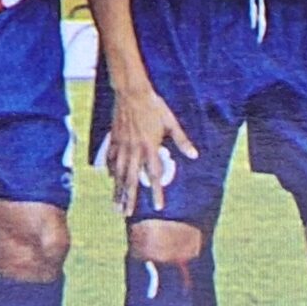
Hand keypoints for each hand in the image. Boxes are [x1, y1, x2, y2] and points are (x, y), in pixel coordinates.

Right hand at [105, 81, 196, 214]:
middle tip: (126, 214)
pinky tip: (111, 180)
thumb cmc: (154, 106)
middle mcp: (134, 150)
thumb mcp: (171, 122)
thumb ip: (182, 141)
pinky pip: (111, 160)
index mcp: (150, 147)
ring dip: (118, 191)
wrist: (131, 92)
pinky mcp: (114, 140)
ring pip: (119, 174)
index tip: (158, 207)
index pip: (155, 175)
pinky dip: (111, 171)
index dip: (157, 192)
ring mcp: (122, 146)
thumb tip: (195, 155)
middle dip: (129, 199)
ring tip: (116, 205)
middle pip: (131, 180)